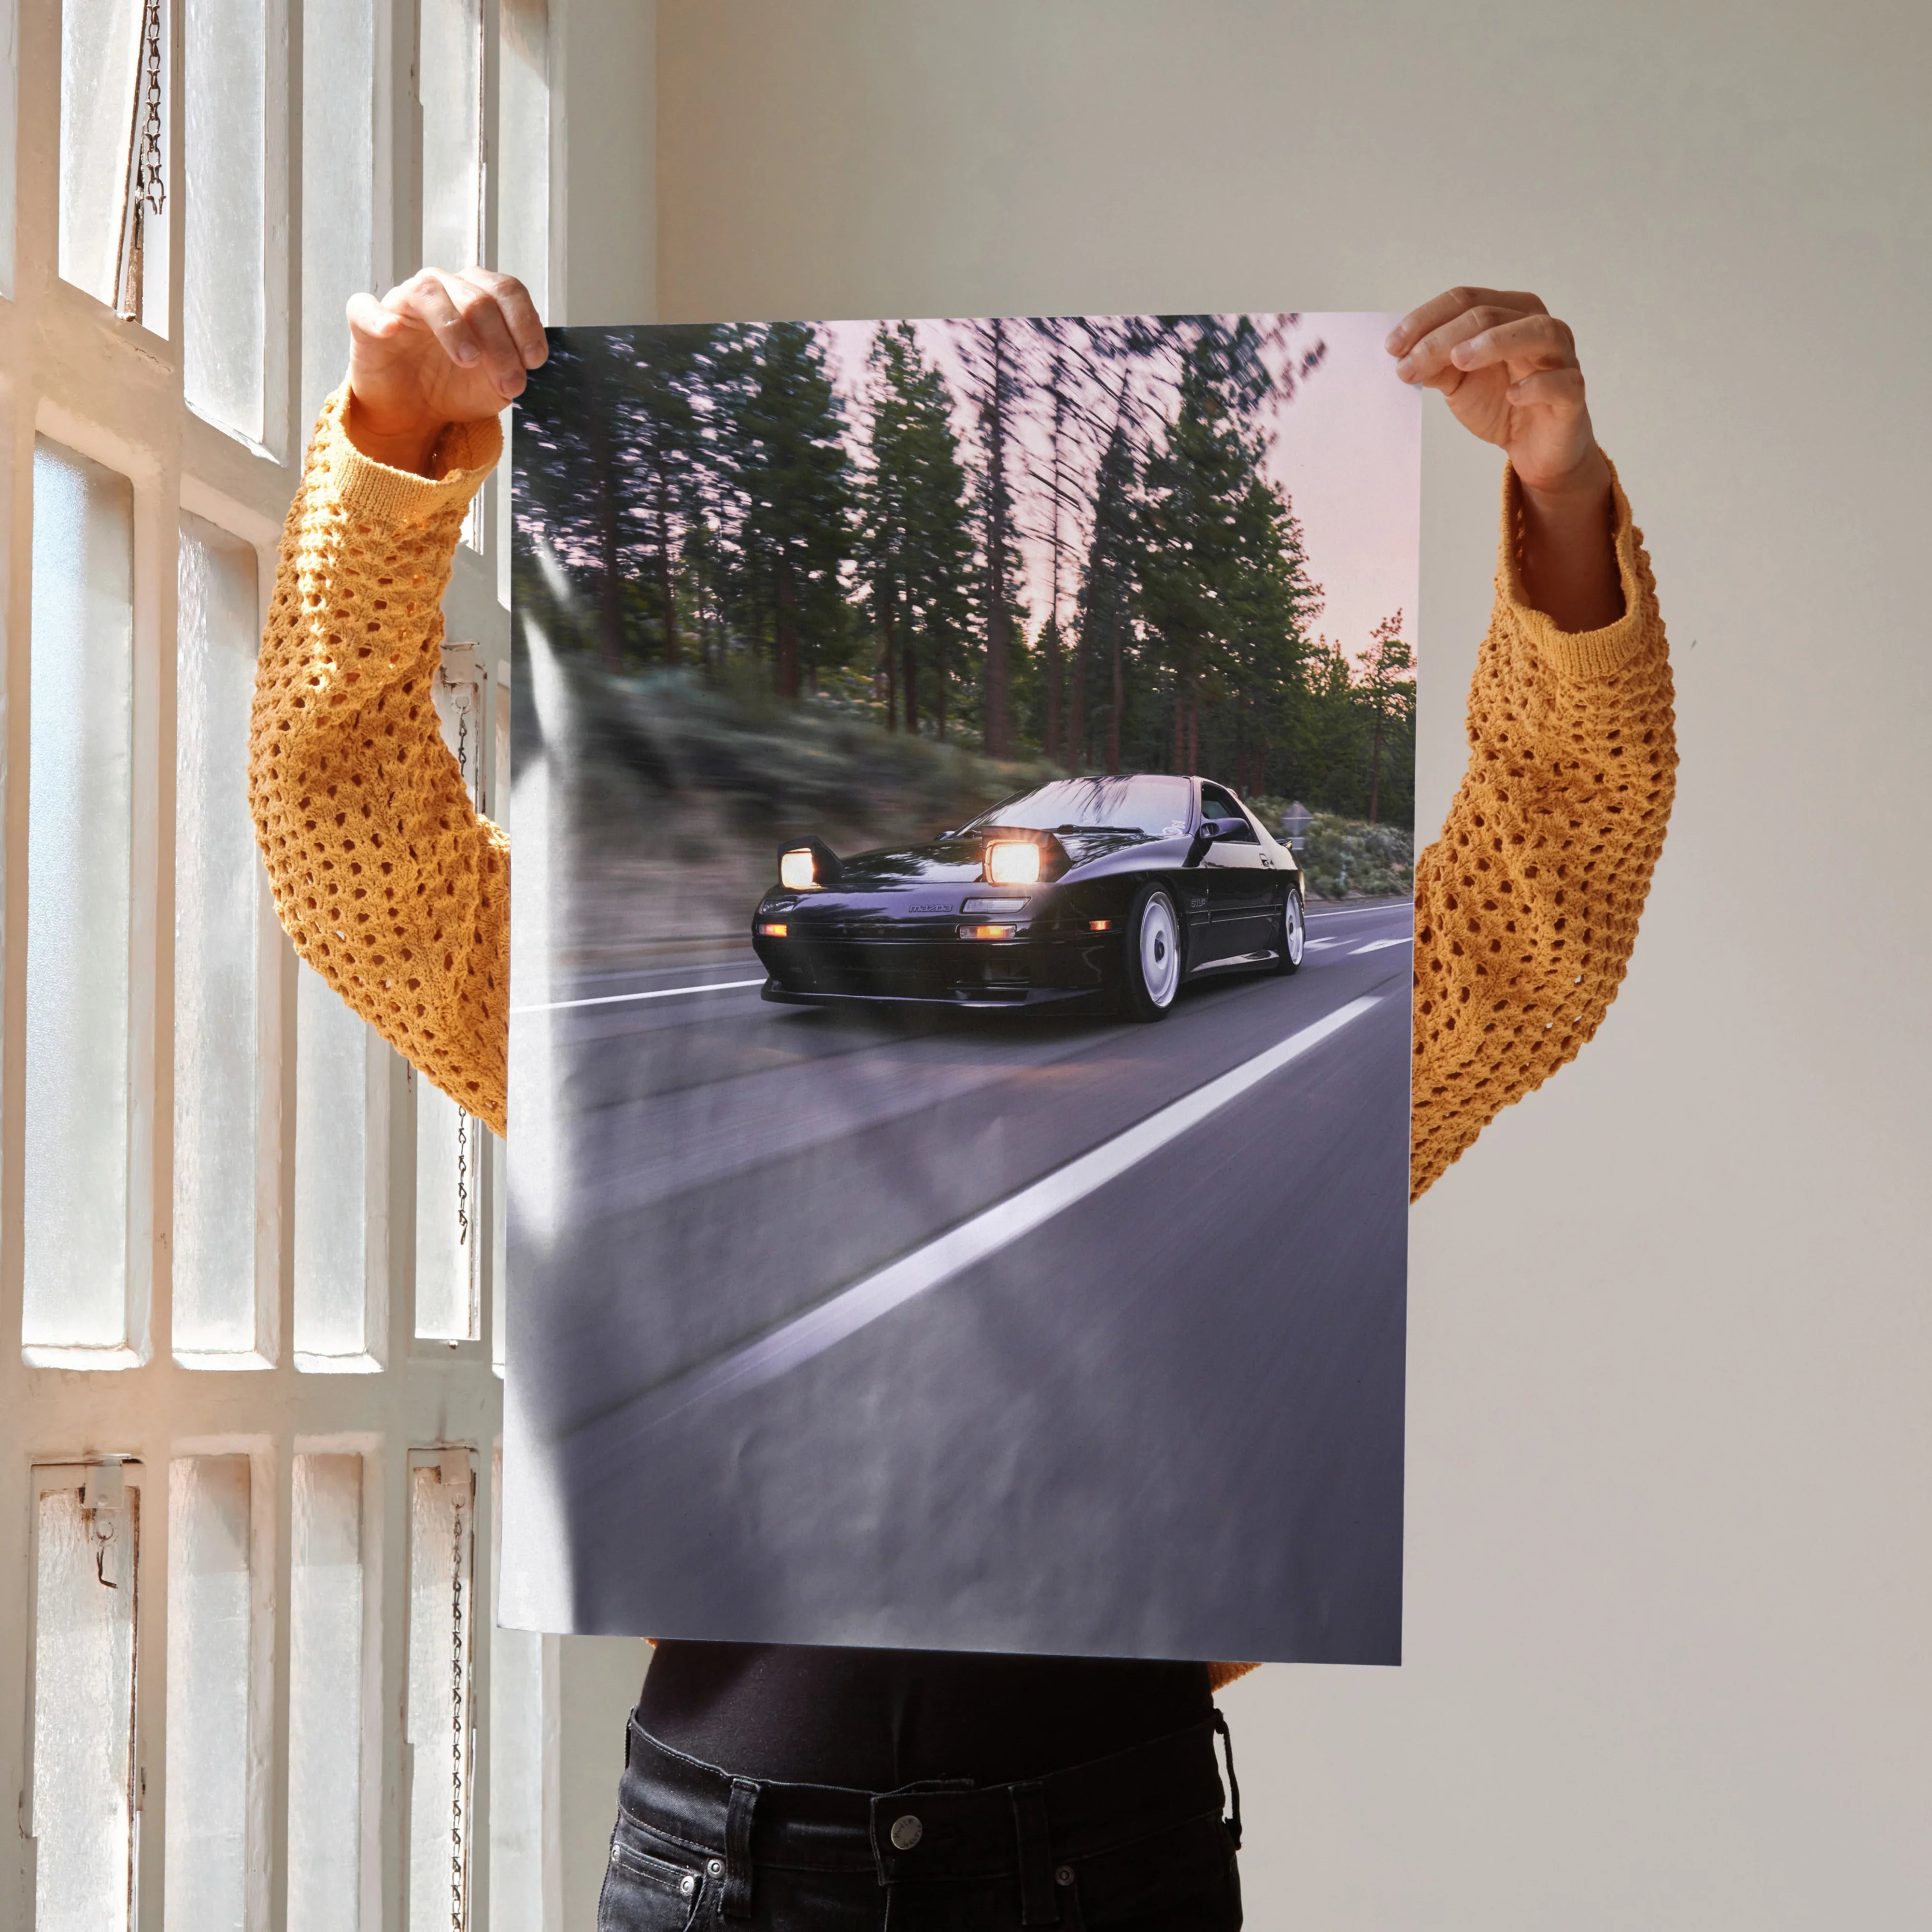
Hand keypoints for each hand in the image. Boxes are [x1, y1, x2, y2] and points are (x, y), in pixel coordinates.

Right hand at [345, 268, 546, 474]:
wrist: (414, 413)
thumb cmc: (455, 387)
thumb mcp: (495, 384)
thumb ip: (513, 368)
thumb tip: (525, 362)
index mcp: (478, 295)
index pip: (507, 291)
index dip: (525, 323)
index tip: (535, 361)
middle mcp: (443, 288)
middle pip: (477, 297)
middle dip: (500, 343)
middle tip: (510, 383)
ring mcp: (404, 301)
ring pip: (429, 293)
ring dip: (454, 327)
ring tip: (469, 360)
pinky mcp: (367, 320)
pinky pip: (365, 307)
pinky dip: (378, 317)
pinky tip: (391, 330)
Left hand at [1387, 287, 1621, 629]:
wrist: (1534, 448)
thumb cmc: (1500, 403)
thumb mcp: (1459, 382)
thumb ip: (1436, 364)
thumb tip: (1403, 354)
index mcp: (1509, 313)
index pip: (1465, 300)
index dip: (1426, 319)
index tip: (1392, 347)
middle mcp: (1538, 326)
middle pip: (1490, 314)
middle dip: (1443, 338)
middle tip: (1409, 364)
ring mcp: (1561, 357)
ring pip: (1535, 332)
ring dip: (1494, 343)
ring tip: (1458, 360)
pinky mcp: (1573, 393)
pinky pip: (1561, 381)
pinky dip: (1536, 385)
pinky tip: (1512, 394)